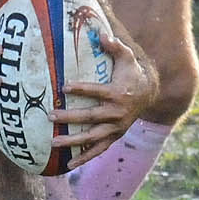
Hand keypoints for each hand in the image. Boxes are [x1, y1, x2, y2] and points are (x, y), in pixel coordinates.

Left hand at [54, 33, 157, 169]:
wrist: (148, 94)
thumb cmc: (131, 73)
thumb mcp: (126, 57)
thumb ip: (115, 46)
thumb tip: (102, 34)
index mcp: (118, 94)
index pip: (97, 91)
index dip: (82, 89)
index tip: (64, 87)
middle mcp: (117, 113)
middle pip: (91, 117)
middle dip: (70, 117)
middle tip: (50, 116)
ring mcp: (115, 128)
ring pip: (92, 137)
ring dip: (73, 141)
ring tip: (53, 142)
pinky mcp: (114, 137)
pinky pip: (98, 150)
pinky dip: (84, 158)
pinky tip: (67, 165)